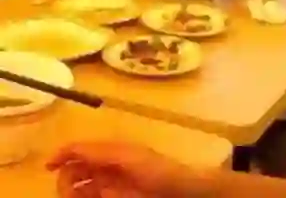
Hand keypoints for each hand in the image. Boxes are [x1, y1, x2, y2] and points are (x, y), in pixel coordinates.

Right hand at [48, 141, 211, 197]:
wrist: (181, 193)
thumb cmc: (158, 170)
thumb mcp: (128, 156)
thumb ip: (100, 152)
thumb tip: (72, 149)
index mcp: (111, 152)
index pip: (80, 149)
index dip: (62, 154)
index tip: (47, 166)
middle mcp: (107, 169)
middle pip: (74, 172)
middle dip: (66, 180)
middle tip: (72, 190)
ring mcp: (110, 188)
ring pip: (78, 191)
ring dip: (72, 194)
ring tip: (81, 197)